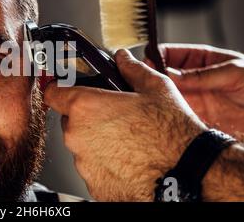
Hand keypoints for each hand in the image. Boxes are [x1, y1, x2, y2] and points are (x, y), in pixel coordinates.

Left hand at [44, 49, 206, 200]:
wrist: (190, 174)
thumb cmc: (172, 132)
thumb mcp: (155, 88)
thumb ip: (131, 69)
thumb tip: (122, 58)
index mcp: (85, 107)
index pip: (52, 93)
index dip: (60, 90)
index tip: (67, 92)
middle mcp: (77, 136)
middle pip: (70, 121)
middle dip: (87, 118)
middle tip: (113, 118)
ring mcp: (84, 164)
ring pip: (82, 146)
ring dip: (97, 142)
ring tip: (127, 141)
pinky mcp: (94, 186)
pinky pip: (94, 169)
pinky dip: (106, 164)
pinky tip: (130, 160)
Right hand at [147, 44, 243, 140]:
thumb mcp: (234, 71)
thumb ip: (201, 74)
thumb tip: (172, 74)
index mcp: (201, 59)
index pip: (170, 53)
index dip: (155, 56)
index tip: (147, 62)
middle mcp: (192, 77)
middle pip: (163, 74)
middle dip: (151, 76)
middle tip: (144, 81)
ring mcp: (192, 96)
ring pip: (165, 93)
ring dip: (157, 95)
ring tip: (150, 97)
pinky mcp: (195, 115)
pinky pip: (175, 112)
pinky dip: (166, 112)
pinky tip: (162, 112)